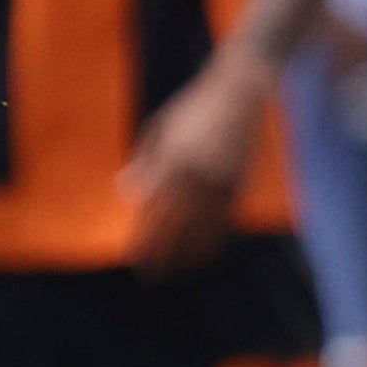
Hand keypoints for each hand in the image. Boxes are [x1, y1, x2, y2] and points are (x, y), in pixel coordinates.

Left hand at [119, 59, 268, 273]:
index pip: (152, 209)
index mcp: (172, 158)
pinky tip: (208, 251)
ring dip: (189, 254)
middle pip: (175, 225)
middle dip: (162, 254)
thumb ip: (145, 159)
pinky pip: (226, 218)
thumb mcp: (162, 126)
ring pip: (203, 227)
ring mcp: (220, 177)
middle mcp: (196, 172)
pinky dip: (216, 238)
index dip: (144, 236)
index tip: (135, 257)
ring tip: (179, 271)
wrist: (241, 89)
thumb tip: (125, 191)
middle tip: (151, 276)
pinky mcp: (240, 180)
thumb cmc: (196, 105)